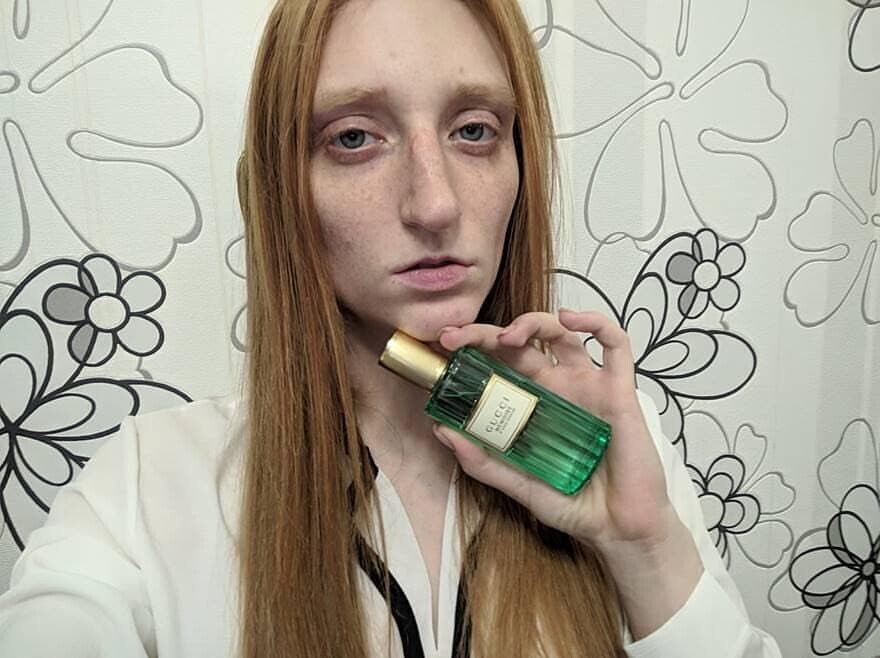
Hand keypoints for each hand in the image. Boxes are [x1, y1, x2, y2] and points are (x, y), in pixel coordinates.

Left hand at [435, 310, 703, 637]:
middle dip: (487, 333)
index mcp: (531, 405)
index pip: (499, 364)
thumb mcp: (517, 484)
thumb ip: (483, 461)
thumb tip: (441, 430)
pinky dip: (596, 323)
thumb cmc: (571, 506)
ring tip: (510, 335)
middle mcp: (557, 388)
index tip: (443, 347)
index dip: (472, 350)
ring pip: (563, 335)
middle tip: (456, 337)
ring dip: (534, 322)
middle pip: (522, 343)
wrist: (618, 530)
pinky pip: (616, 345)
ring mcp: (588, 386)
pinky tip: (571, 320)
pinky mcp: (619, 390)